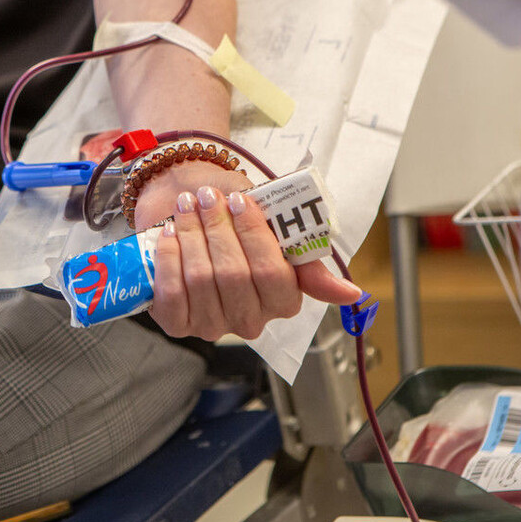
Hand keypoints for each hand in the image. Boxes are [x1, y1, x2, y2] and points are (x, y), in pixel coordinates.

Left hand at [135, 163, 362, 340]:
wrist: (187, 204)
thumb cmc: (232, 214)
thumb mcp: (275, 225)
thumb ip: (307, 257)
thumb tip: (351, 293)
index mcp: (283, 300)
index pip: (273, 274)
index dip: (253, 235)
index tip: (239, 199)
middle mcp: (250, 320)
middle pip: (234, 275)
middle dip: (218, 229)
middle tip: (207, 196)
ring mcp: (213, 324)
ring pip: (202, 280)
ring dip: (191, 234)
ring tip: (187, 205)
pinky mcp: (176, 323)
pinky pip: (172, 295)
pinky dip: (170, 258)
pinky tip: (170, 234)